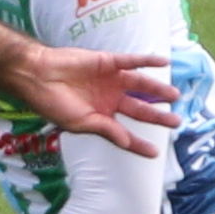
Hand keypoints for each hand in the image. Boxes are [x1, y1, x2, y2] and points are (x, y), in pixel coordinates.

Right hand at [0, 43, 178, 154]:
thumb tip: (126, 142)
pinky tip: (163, 61)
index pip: (126, 132)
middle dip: (158, 116)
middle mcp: (109, 98)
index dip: (140, 143)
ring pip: (140, 85)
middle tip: (176, 121)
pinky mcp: (108, 62)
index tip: (155, 153)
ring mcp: (110, 80)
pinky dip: (147, 60)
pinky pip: (132, 60)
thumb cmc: (53, 103)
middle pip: (140, 109)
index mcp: (101, 116)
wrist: (38, 76)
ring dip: (157, 89)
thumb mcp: (80, 123)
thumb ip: (105, 130)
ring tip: (174, 95)